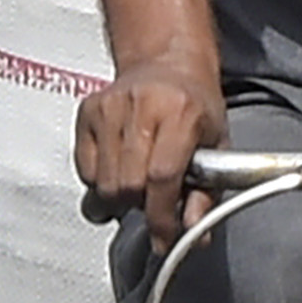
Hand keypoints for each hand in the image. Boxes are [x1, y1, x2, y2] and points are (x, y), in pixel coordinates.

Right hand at [75, 56, 224, 241]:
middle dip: (141, 206)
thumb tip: (195, 234)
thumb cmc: (193, 104)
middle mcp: (142, 105)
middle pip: (128, 185)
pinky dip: (101, 182)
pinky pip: (85, 171)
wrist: (167, 63)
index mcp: (181, 112)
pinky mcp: (87, 111)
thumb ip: (207, 195)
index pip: (162, 178)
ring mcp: (110, 106)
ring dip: (120, 198)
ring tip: (138, 182)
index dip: (161, 218)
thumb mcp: (216, 144)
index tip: (164, 239)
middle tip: (154, 200)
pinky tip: (119, 168)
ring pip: (103, 184)